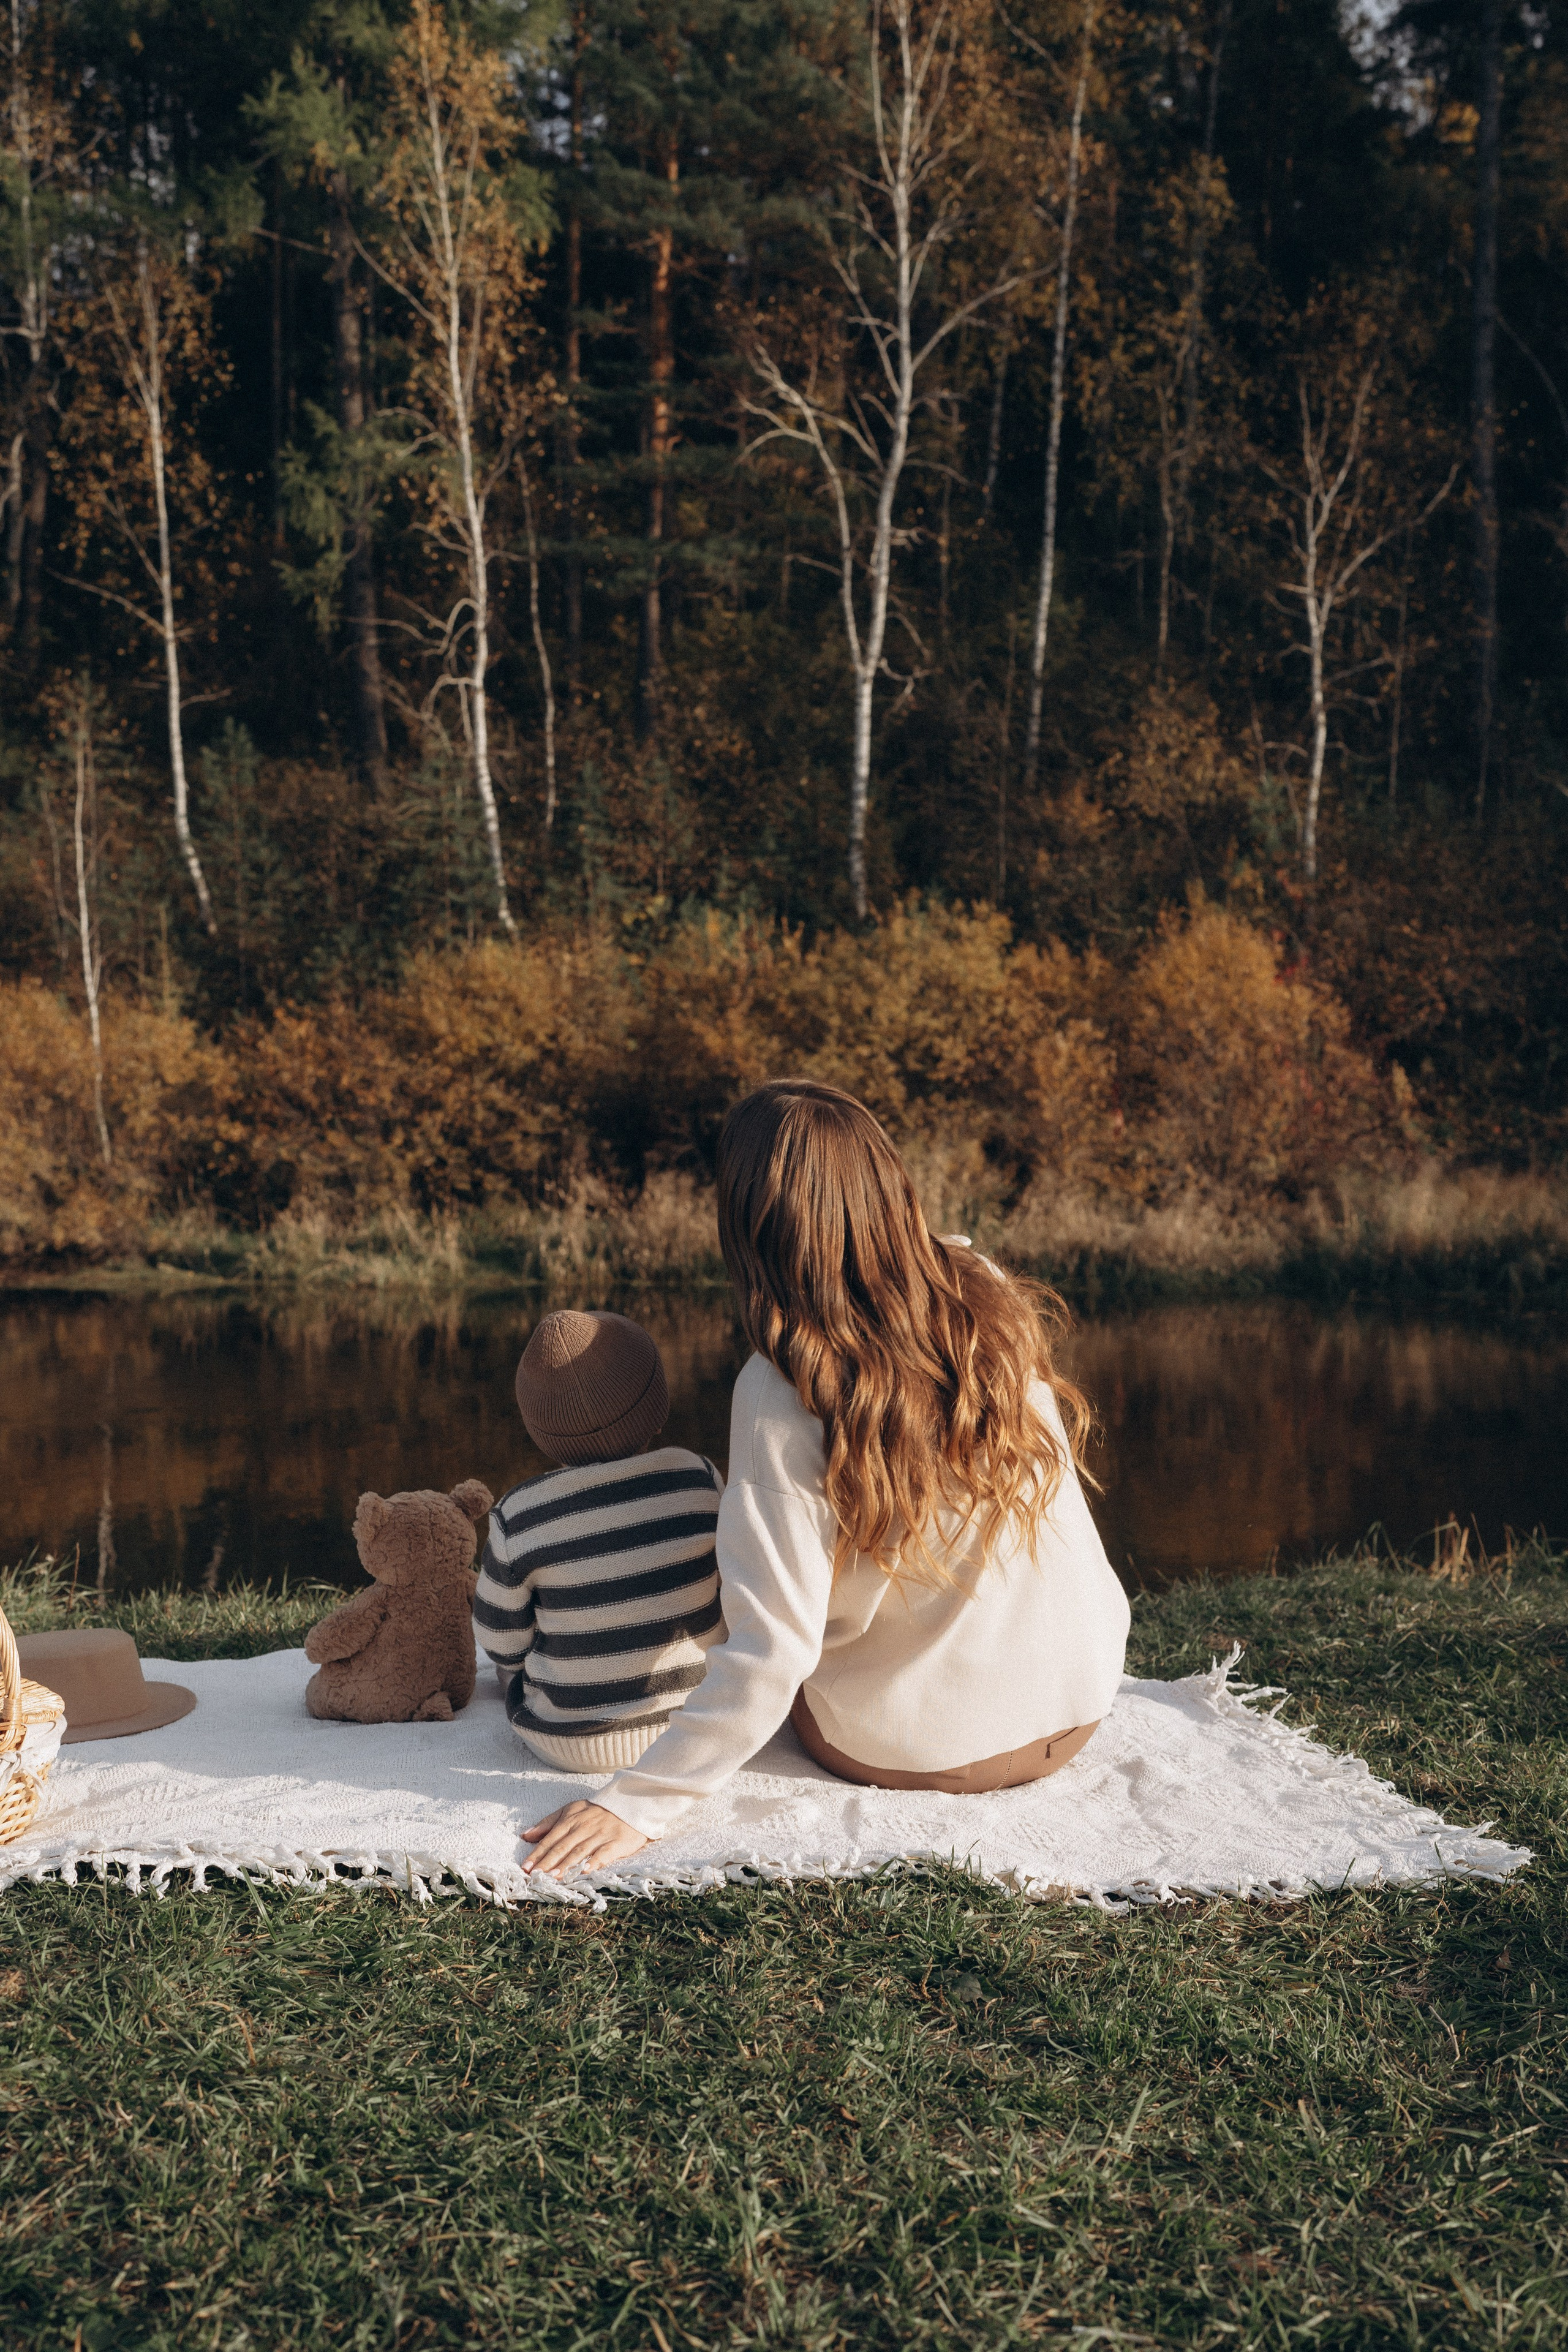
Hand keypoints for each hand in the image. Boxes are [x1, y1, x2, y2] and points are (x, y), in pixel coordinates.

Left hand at [521, 1800, 648, 1877]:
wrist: (629, 1804)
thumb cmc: (596, 1811)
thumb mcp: (570, 1810)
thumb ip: (548, 1823)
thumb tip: (526, 1835)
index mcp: (570, 1819)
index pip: (550, 1839)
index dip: (537, 1854)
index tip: (525, 1868)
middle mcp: (583, 1827)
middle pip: (562, 1847)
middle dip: (548, 1862)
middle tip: (536, 1876)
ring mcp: (599, 1835)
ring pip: (579, 1852)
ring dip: (566, 1865)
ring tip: (553, 1877)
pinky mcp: (615, 1843)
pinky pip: (603, 1854)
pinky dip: (594, 1863)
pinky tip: (584, 1872)